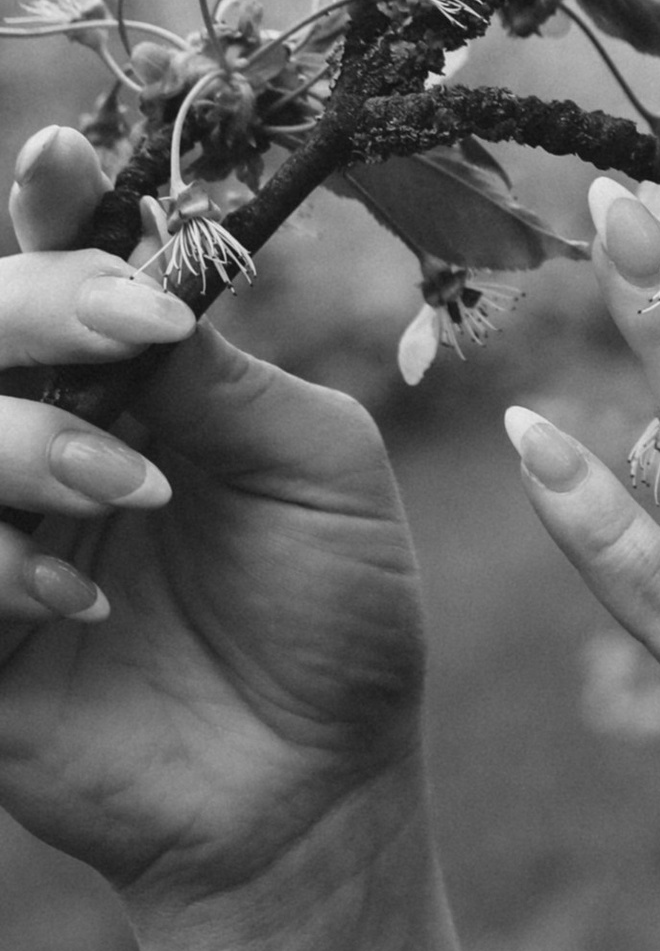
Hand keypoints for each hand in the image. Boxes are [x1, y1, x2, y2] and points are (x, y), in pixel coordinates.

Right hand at [0, 125, 433, 921]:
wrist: (316, 790)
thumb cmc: (338, 614)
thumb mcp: (315, 465)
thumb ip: (217, 375)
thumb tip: (140, 284)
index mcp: (136, 382)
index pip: (66, 265)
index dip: (52, 209)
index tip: (60, 160)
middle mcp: (50, 437)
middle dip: (37, 307)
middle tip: (134, 331)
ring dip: (26, 443)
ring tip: (136, 494)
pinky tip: (81, 598)